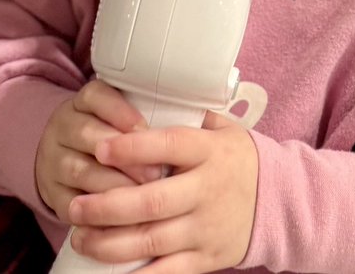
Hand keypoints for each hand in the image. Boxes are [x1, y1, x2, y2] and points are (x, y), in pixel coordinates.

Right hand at [36, 79, 161, 221]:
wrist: (65, 159)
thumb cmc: (109, 137)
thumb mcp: (119, 117)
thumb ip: (146, 115)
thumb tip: (194, 118)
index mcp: (81, 103)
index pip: (95, 96)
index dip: (120, 112)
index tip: (145, 128)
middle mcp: (62, 128)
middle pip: (86, 134)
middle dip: (124, 156)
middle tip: (155, 174)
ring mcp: (53, 162)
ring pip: (79, 170)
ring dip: (112, 186)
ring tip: (142, 198)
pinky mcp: (53, 195)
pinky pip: (71, 206)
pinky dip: (96, 215)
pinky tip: (121, 222)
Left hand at [67, 110, 257, 273]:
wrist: (279, 200)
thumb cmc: (237, 159)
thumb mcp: (221, 130)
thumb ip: (185, 118)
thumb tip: (141, 98)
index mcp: (209, 152)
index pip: (168, 146)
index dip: (132, 148)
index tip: (100, 146)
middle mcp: (207, 190)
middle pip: (152, 202)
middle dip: (107, 207)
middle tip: (75, 206)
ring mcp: (206, 227)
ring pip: (153, 240)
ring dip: (110, 243)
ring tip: (80, 237)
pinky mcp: (207, 258)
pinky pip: (168, 272)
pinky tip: (109, 272)